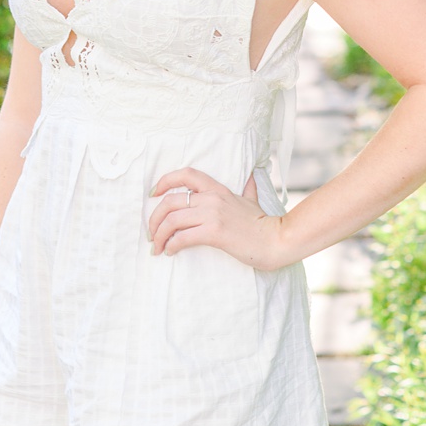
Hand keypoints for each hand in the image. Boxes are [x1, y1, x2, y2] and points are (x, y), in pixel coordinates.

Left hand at [148, 168, 292, 270]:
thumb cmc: (262, 223)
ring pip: (172, 220)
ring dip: (158, 235)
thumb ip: (248, 188)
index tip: (154, 194)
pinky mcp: (214, 233)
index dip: (165, 181)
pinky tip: (170, 252)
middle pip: (170, 201)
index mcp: (218, 189)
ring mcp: (213, 215)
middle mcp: (212, 198)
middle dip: (154, 218)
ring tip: (157, 247)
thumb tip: (253, 176)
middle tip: (151, 233)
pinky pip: (182, 238)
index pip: (186, 174)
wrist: (275, 240)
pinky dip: (171, 245)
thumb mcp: (253, 200)